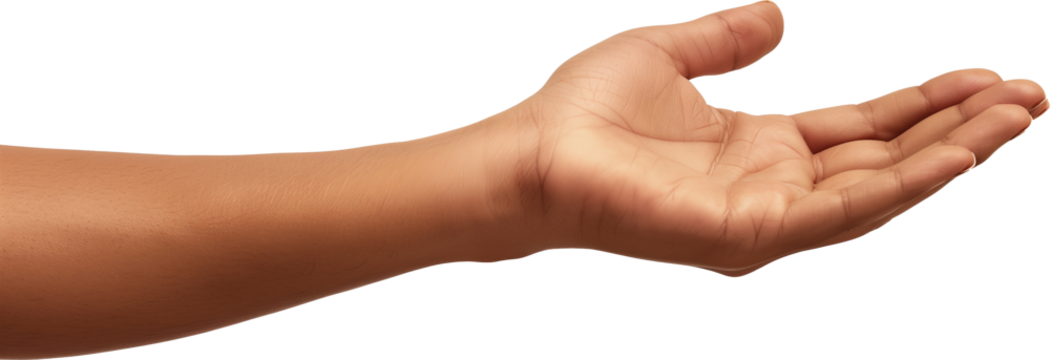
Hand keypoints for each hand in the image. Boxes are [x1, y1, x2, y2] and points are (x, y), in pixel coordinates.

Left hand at [511, 0, 1048, 277]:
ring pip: (879, 189)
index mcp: (761, 146)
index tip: (986, 75)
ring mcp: (765, 216)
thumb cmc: (584, 111)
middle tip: (1031, 97)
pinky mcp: (748, 235)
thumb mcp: (668, 53)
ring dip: (950, 155)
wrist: (531, 151)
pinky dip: (901, 185)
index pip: (862, 127)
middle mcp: (773, 185)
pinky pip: (841, 210)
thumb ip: (726, 37)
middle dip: (959, 130)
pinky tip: (953, 154)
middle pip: (886, 159)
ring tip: (1015, 116)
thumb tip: (782, 14)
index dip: (925, 104)